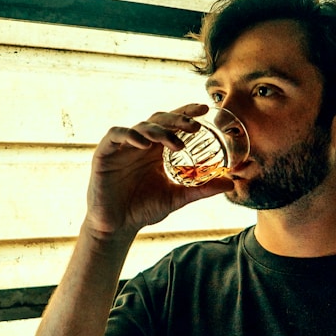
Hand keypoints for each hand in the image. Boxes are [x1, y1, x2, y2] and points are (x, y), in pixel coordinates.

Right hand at [84, 103, 233, 238]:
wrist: (117, 226)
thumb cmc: (143, 209)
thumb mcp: (177, 198)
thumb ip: (201, 190)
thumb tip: (230, 183)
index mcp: (156, 150)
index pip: (172, 124)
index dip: (187, 113)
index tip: (206, 109)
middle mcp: (141, 144)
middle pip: (159, 120)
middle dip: (177, 119)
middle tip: (195, 126)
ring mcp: (123, 147)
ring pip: (141, 126)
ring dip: (160, 131)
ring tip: (176, 143)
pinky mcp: (105, 153)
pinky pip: (116, 135)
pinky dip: (130, 135)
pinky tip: (144, 144)